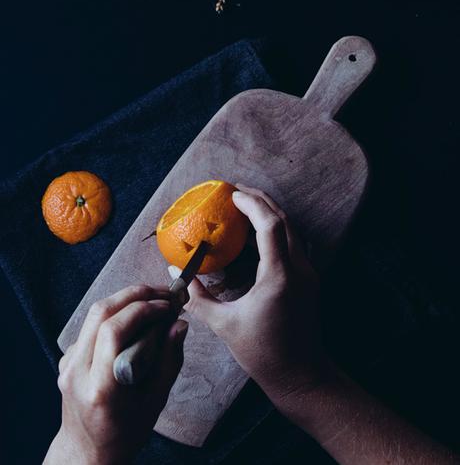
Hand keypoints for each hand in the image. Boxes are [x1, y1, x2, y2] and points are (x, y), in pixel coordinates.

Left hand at [44, 285, 187, 464]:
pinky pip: (92, 326)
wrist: (87, 453)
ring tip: (153, 301)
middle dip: (135, 294)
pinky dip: (116, 315)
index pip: (114, 330)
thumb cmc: (124, 433)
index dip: (144, 309)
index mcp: (100, 387)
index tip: (168, 306)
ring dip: (125, 300)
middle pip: (101, 312)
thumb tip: (179, 324)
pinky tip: (135, 320)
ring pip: (94, 314)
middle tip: (163, 294)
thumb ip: (169, 359)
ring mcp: (68, 363)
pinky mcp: (67, 358)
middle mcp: (77, 371)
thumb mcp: (155, 400)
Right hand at [185, 186, 327, 402]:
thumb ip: (197, 297)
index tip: (232, 194)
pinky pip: (292, 244)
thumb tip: (175, 274)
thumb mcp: (224, 325)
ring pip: (291, 230)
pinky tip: (255, 235)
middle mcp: (299, 269)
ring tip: (244, 207)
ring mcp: (308, 273)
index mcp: (279, 277)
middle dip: (261, 200)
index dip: (251, 205)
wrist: (301, 376)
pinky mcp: (308, 279)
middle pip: (284, 220)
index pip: (269, 225)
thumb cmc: (263, 353)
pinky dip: (275, 231)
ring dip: (269, 213)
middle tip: (236, 191)